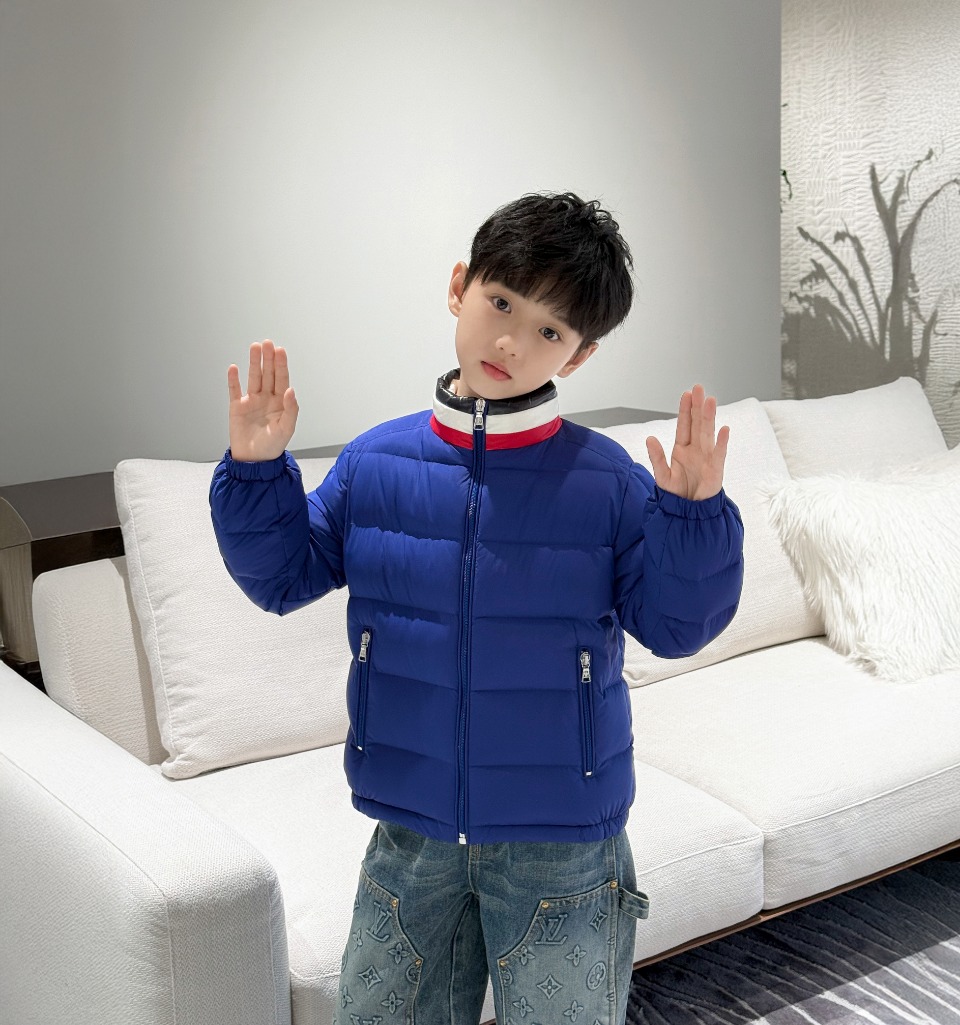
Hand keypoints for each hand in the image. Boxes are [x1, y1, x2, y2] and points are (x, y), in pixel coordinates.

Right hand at [227, 340, 298, 461]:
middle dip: (268, 359)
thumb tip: (291, 390)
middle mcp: (266, 398)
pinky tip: (234, 367)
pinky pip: (234, 390)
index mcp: (280, 402)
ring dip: (253, 363)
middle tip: (267, 343)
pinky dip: (233, 379)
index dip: (281, 365)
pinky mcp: (237, 407)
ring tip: (254, 347)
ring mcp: (251, 401)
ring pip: (253, 377)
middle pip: (267, 374)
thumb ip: (291, 409)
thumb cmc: (273, 445)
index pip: (281, 379)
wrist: (254, 460)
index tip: (280, 351)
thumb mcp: (287, 428)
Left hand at [646, 384, 728, 499]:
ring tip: (710, 401)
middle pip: (697, 424)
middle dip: (698, 406)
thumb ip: (656, 458)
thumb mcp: (662, 476)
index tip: (686, 393)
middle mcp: (696, 450)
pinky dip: (722, 442)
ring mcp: (707, 458)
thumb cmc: (678, 493)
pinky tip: (724, 429)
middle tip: (699, 388)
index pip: (684, 425)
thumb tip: (649, 438)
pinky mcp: (716, 469)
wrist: (690, 512)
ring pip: (708, 433)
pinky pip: (719, 454)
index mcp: (682, 449)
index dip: (685, 410)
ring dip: (709, 417)